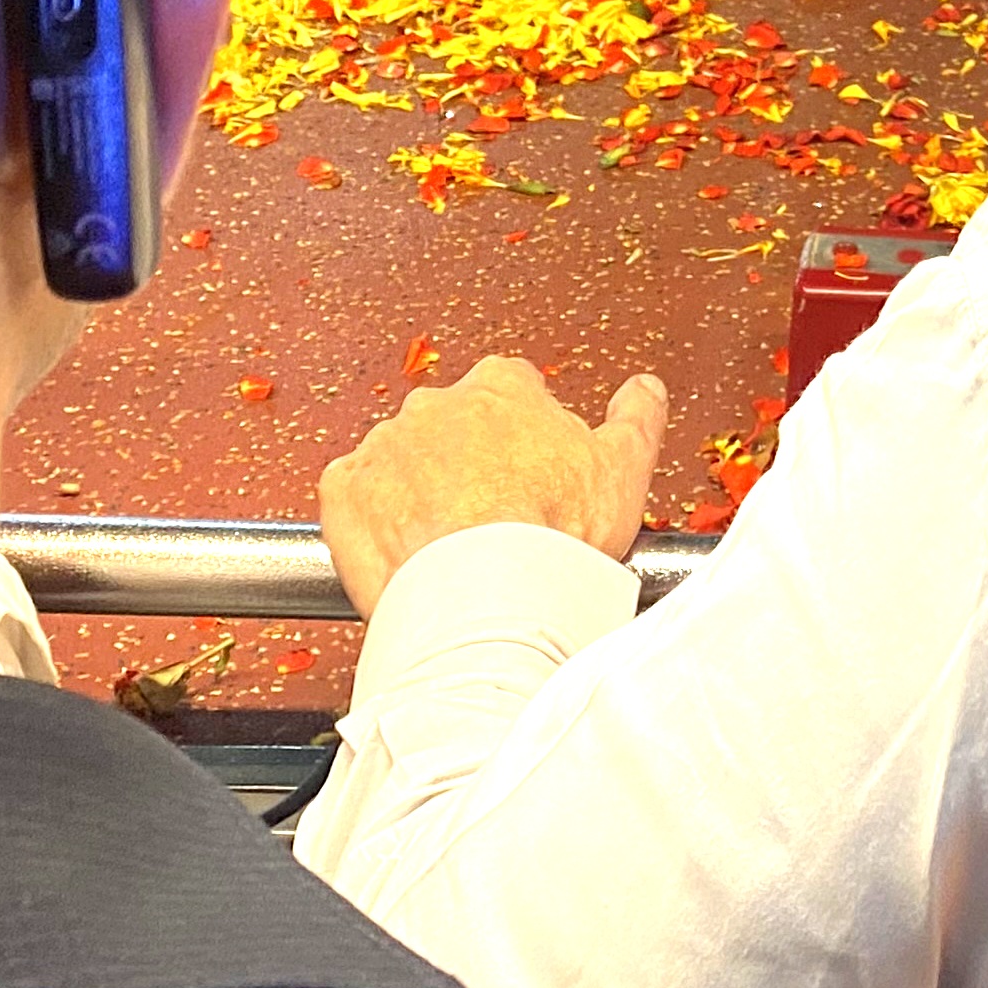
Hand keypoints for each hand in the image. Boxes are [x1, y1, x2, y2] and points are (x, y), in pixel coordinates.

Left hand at [319, 356, 666, 616]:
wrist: (485, 600)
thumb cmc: (552, 533)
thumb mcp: (625, 466)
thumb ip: (638, 416)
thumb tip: (644, 390)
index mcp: (503, 387)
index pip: (513, 388)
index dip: (526, 431)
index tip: (533, 470)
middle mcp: (437, 405)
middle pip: (454, 424)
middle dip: (469, 461)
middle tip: (494, 515)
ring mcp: (384, 447)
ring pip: (402, 460)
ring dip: (420, 490)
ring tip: (450, 545)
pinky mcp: (343, 493)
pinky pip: (353, 496)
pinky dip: (373, 517)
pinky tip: (404, 549)